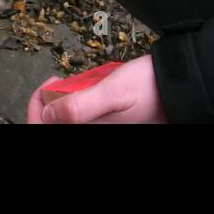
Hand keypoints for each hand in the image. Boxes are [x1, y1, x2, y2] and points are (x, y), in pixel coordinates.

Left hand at [26, 56, 167, 123]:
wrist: (178, 88)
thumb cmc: (149, 89)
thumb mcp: (112, 92)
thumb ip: (80, 106)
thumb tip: (48, 114)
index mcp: (93, 132)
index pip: (44, 129)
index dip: (35, 111)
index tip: (46, 87)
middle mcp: (95, 133)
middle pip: (54, 125)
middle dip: (48, 104)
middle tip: (58, 81)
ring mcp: (100, 128)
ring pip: (66, 121)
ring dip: (62, 103)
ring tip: (71, 82)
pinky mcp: (106, 123)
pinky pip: (81, 117)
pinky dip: (76, 104)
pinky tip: (84, 88)